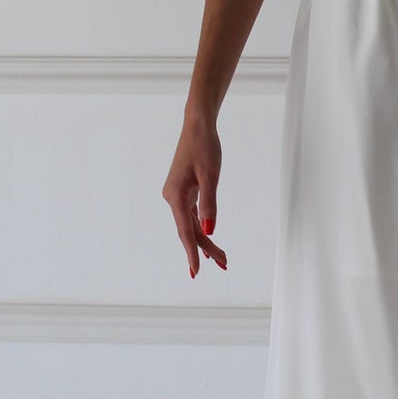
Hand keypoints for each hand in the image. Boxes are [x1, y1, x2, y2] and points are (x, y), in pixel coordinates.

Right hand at [162, 115, 228, 277]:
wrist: (198, 126)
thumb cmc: (204, 147)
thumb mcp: (210, 176)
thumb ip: (209, 204)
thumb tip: (209, 230)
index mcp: (175, 196)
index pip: (185, 231)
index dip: (192, 253)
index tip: (196, 272)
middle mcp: (172, 198)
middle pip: (189, 230)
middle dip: (206, 249)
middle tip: (224, 265)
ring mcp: (177, 195)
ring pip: (191, 224)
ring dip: (205, 240)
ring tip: (221, 259)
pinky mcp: (183, 190)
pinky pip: (191, 215)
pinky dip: (201, 227)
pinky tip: (208, 238)